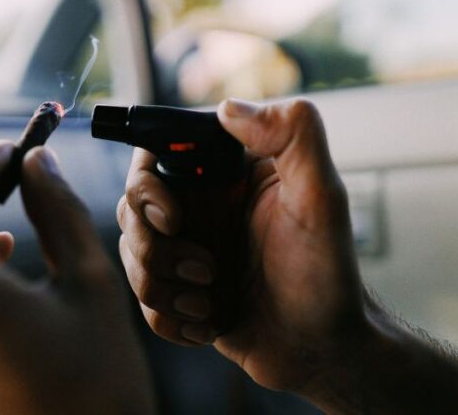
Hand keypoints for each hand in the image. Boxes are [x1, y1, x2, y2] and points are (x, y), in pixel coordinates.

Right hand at [117, 98, 368, 393]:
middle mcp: (200, 205)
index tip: (173, 218)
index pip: (155, 152)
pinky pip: (142, 301)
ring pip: (130, 256)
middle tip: (206, 269)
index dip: (146, 185)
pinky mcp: (179, 290)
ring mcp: (186, 248)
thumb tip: (230, 108)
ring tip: (212, 300)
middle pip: (129, 208)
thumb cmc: (328, 275)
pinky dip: (172, 319)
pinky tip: (208, 323)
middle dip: (156, 248)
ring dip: (167, 289)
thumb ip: (293, 136)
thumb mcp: (321, 198)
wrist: (321, 350)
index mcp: (225, 173)